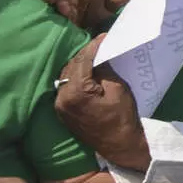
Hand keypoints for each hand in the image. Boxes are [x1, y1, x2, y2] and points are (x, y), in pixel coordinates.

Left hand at [54, 35, 149, 171]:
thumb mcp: (117, 88)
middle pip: (71, 66)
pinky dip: (75, 78)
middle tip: (99, 44)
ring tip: (94, 56)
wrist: (119, 145)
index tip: (103, 36)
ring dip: (78, 65)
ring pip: (66, 76)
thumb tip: (98, 54)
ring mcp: (60, 106)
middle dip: (85, 54)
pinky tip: (86, 73)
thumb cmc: (122, 117)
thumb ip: (103, 69)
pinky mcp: (62, 111)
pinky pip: (66, 87)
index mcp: (76, 92)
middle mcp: (62, 98)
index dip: (93, 46)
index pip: (82, 60)